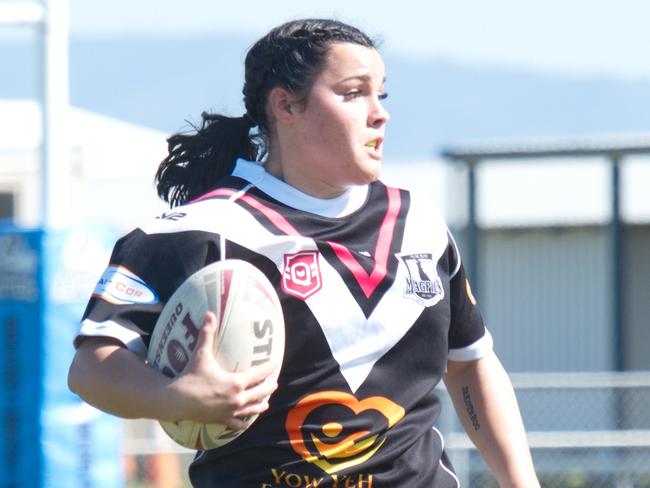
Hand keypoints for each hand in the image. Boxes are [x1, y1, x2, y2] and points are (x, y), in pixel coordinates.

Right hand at [167, 311, 278, 429]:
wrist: (176, 401)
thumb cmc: (190, 376)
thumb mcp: (200, 354)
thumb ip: (207, 334)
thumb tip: (209, 313)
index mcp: (236, 382)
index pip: (259, 374)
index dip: (269, 368)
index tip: (276, 363)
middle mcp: (237, 398)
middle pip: (260, 393)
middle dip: (268, 387)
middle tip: (275, 383)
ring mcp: (230, 411)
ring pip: (252, 410)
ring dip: (260, 405)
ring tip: (266, 403)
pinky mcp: (221, 420)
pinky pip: (236, 423)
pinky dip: (243, 423)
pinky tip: (246, 423)